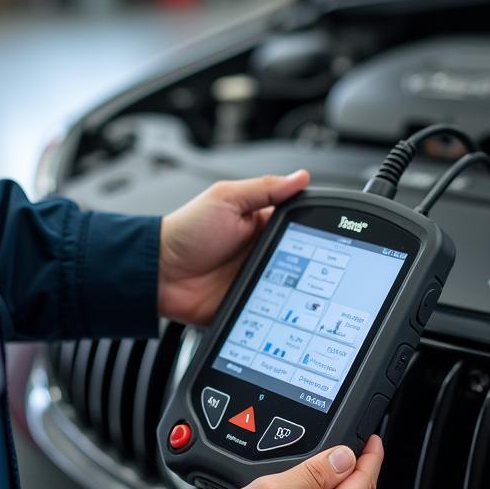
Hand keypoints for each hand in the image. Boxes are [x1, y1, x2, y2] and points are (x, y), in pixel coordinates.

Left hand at [158, 171, 309, 324]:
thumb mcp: (225, 199)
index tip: (331, 233)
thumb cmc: (185, 232)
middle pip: (303, 258)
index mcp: (260, 222)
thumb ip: (264, 188)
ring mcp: (256, 278)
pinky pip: (274, 310)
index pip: (299, 223)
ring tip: (302, 289)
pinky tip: (287, 309)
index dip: (316, 228)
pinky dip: (282, 311)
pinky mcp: (250, 302)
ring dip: (297, 288)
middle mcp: (262, 250)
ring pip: (292, 287)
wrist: (158, 273)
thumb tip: (300, 177)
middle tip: (313, 266)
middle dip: (311, 264)